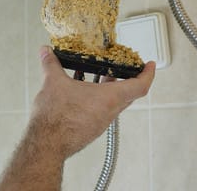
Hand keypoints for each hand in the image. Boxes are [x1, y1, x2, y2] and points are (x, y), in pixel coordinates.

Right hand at [31, 46, 155, 157]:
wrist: (46, 144)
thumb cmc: (55, 118)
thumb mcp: (53, 82)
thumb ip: (50, 64)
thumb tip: (46, 52)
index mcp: (109, 98)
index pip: (140, 86)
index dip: (149, 73)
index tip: (150, 65)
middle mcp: (110, 111)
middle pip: (129, 94)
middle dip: (128, 79)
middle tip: (124, 67)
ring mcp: (101, 122)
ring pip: (115, 103)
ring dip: (111, 90)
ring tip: (99, 77)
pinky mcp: (92, 130)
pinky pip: (102, 112)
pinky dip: (98, 100)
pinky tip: (83, 94)